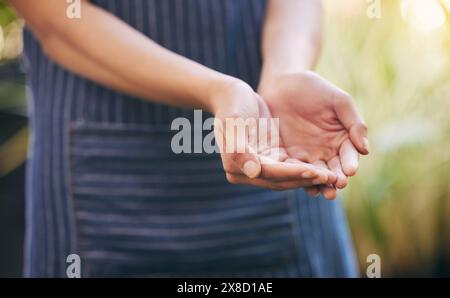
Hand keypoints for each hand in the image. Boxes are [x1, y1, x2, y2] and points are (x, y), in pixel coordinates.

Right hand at [209, 78, 336, 189]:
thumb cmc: (233, 105)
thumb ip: (240, 148)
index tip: (314, 171)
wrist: (234, 96)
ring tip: (334, 177)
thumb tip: (254, 172)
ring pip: (288, 177)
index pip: (269, 174)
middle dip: (306, 179)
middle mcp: (247, 173)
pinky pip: (291, 168)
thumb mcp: (234, 122)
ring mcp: (260, 168)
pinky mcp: (271, 159)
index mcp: (236, 166)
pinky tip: (327, 168)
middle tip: (331, 178)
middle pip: (281, 180)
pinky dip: (307, 169)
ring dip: (310, 178)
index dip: (292, 173)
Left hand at [258, 71, 368, 198]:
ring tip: (324, 193)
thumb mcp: (337, 101)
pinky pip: (294, 171)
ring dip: (320, 185)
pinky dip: (299, 179)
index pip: (349, 154)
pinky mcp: (288, 157)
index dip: (350, 163)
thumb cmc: (313, 89)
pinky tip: (303, 185)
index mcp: (342, 138)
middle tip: (338, 185)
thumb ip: (353, 122)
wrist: (282, 84)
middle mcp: (326, 151)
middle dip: (337, 179)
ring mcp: (307, 156)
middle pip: (334, 169)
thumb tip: (365, 149)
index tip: (350, 170)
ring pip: (316, 175)